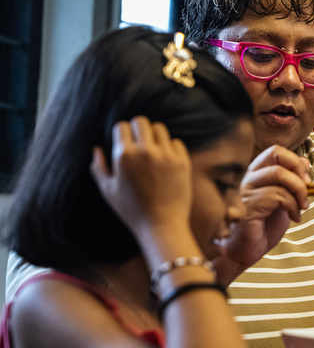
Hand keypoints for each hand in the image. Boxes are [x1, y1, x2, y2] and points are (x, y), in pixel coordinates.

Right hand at [91, 117, 191, 236]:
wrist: (162, 225)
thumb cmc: (132, 210)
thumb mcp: (108, 191)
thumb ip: (98, 167)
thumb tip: (96, 150)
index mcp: (124, 155)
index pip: (122, 126)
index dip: (121, 134)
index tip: (124, 143)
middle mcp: (146, 151)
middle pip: (141, 122)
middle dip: (137, 130)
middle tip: (138, 143)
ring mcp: (166, 155)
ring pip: (159, 129)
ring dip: (154, 136)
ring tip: (152, 150)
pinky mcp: (182, 161)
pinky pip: (175, 142)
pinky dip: (170, 147)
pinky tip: (165, 160)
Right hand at [213, 145, 310, 283]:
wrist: (244, 253)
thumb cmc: (261, 229)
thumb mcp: (284, 203)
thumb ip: (292, 184)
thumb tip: (305, 163)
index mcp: (257, 174)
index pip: (276, 151)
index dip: (296, 161)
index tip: (307, 180)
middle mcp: (248, 177)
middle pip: (276, 153)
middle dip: (298, 169)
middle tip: (307, 189)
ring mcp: (246, 189)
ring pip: (279, 174)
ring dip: (298, 192)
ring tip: (301, 208)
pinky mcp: (248, 205)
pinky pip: (277, 195)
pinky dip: (292, 206)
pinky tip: (293, 218)